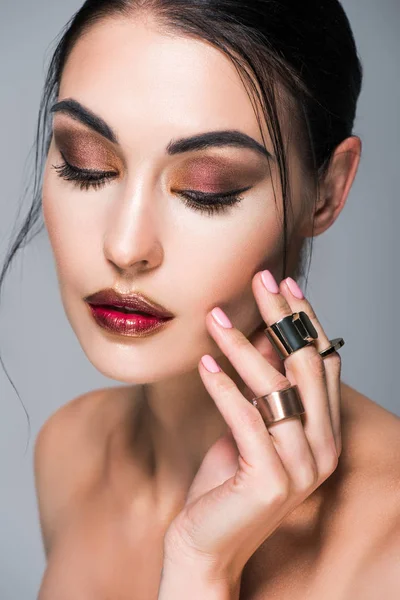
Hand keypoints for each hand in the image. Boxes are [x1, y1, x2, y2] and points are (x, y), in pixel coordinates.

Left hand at [163, 270, 341, 585]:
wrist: (206, 544)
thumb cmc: (226, 482)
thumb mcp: (251, 426)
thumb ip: (266, 388)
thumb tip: (264, 335)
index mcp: (325, 433)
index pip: (321, 363)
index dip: (305, 321)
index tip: (284, 284)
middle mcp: (323, 449)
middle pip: (305, 366)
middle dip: (282, 317)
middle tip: (260, 278)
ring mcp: (300, 467)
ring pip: (276, 388)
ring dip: (243, 347)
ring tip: (215, 317)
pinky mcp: (270, 480)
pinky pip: (246, 419)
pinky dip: (223, 388)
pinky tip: (203, 364)